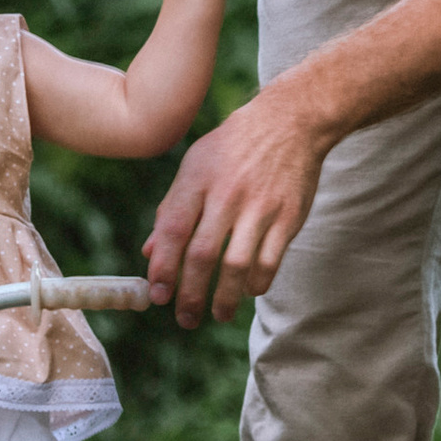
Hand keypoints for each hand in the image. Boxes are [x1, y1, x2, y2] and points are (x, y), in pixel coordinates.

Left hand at [143, 82, 329, 328]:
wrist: (290, 122)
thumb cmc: (233, 147)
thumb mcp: (195, 166)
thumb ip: (171, 209)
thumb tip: (150, 253)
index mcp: (198, 180)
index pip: (173, 231)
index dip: (162, 268)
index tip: (157, 295)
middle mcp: (227, 193)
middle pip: (202, 255)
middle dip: (189, 294)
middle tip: (184, 318)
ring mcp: (260, 206)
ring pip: (237, 265)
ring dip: (224, 298)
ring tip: (217, 314)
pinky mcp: (289, 217)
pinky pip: (269, 261)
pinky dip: (256, 283)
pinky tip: (248, 290)